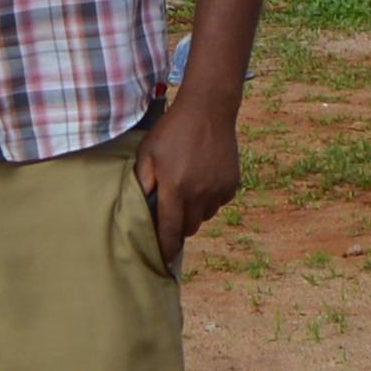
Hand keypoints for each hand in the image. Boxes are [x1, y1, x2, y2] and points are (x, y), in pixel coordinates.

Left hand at [133, 88, 243, 260]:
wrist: (208, 110)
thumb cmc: (172, 130)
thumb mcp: (148, 153)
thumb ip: (142, 183)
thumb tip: (138, 209)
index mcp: (175, 190)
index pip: (170, 232)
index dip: (165, 249)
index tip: (162, 260)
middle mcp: (199, 195)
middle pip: (188, 228)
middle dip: (178, 225)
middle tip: (171, 207)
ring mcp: (218, 191)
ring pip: (204, 216)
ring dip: (194, 210)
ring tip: (187, 185)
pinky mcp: (231, 185)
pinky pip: (218, 202)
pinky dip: (209, 197)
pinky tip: (203, 175)